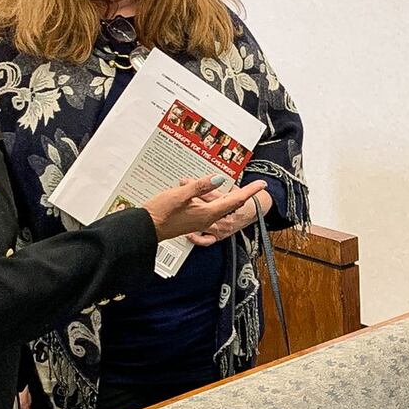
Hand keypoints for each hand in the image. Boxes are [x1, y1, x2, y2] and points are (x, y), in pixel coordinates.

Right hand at [143, 175, 267, 241]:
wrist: (146, 229)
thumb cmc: (161, 213)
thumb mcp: (180, 195)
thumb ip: (200, 186)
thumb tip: (219, 179)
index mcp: (208, 213)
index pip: (234, 200)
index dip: (249, 191)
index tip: (262, 184)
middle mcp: (207, 218)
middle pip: (230, 204)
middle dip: (244, 194)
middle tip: (256, 185)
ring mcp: (200, 220)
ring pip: (221, 206)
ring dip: (230, 196)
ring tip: (238, 186)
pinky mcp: (193, 219)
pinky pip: (210, 208)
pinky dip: (216, 199)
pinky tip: (212, 193)